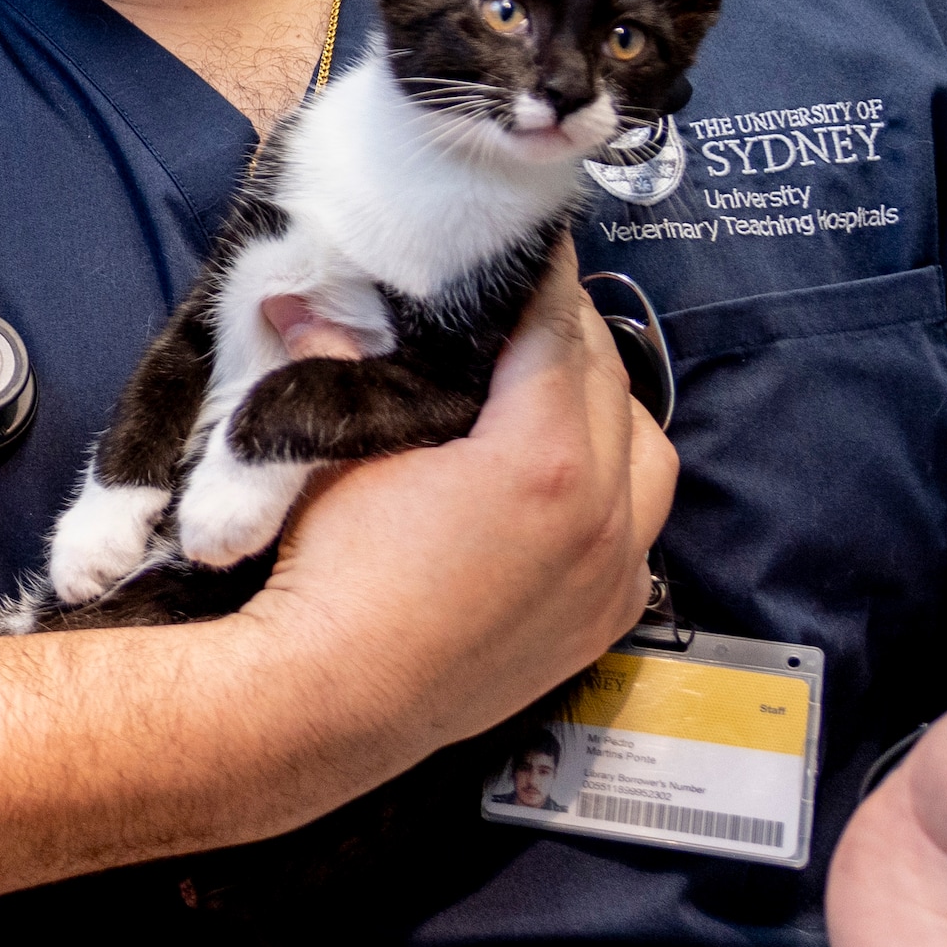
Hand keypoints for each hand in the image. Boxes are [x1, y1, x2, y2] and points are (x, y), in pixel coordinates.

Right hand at [257, 241, 673, 774]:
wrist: (333, 701)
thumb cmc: (331, 573)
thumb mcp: (334, 451)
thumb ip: (335, 361)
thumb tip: (301, 296)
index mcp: (541, 456)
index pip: (557, 328)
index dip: (538, 277)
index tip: (523, 245)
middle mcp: (601, 512)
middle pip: (610, 382)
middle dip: (567, 337)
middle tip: (520, 308)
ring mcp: (613, 571)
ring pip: (646, 454)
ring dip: (606, 411)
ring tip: (551, 393)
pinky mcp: (606, 618)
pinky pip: (638, 528)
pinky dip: (612, 489)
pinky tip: (560, 483)